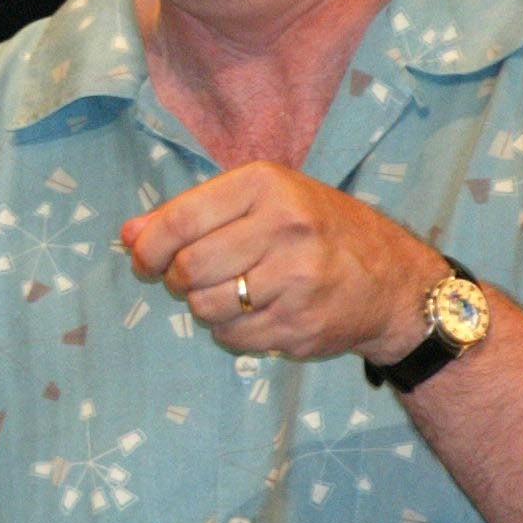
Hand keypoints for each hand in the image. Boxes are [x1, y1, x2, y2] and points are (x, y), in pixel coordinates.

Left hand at [119, 163, 447, 363]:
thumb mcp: (263, 200)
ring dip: (206, 307)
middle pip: (189, 269)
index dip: (149, 247)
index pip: (181, 220)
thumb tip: (128, 236)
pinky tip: (255, 314)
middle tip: (191, 279)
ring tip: (232, 294)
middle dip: (178, 280)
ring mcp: (296, 280)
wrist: (393, 281)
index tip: (144, 261)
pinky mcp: (301, 326)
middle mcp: (284, 227)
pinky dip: (231, 331)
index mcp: (267, 185)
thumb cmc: (318, 230)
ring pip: (207, 307)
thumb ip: (193, 213)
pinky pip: (233, 338)